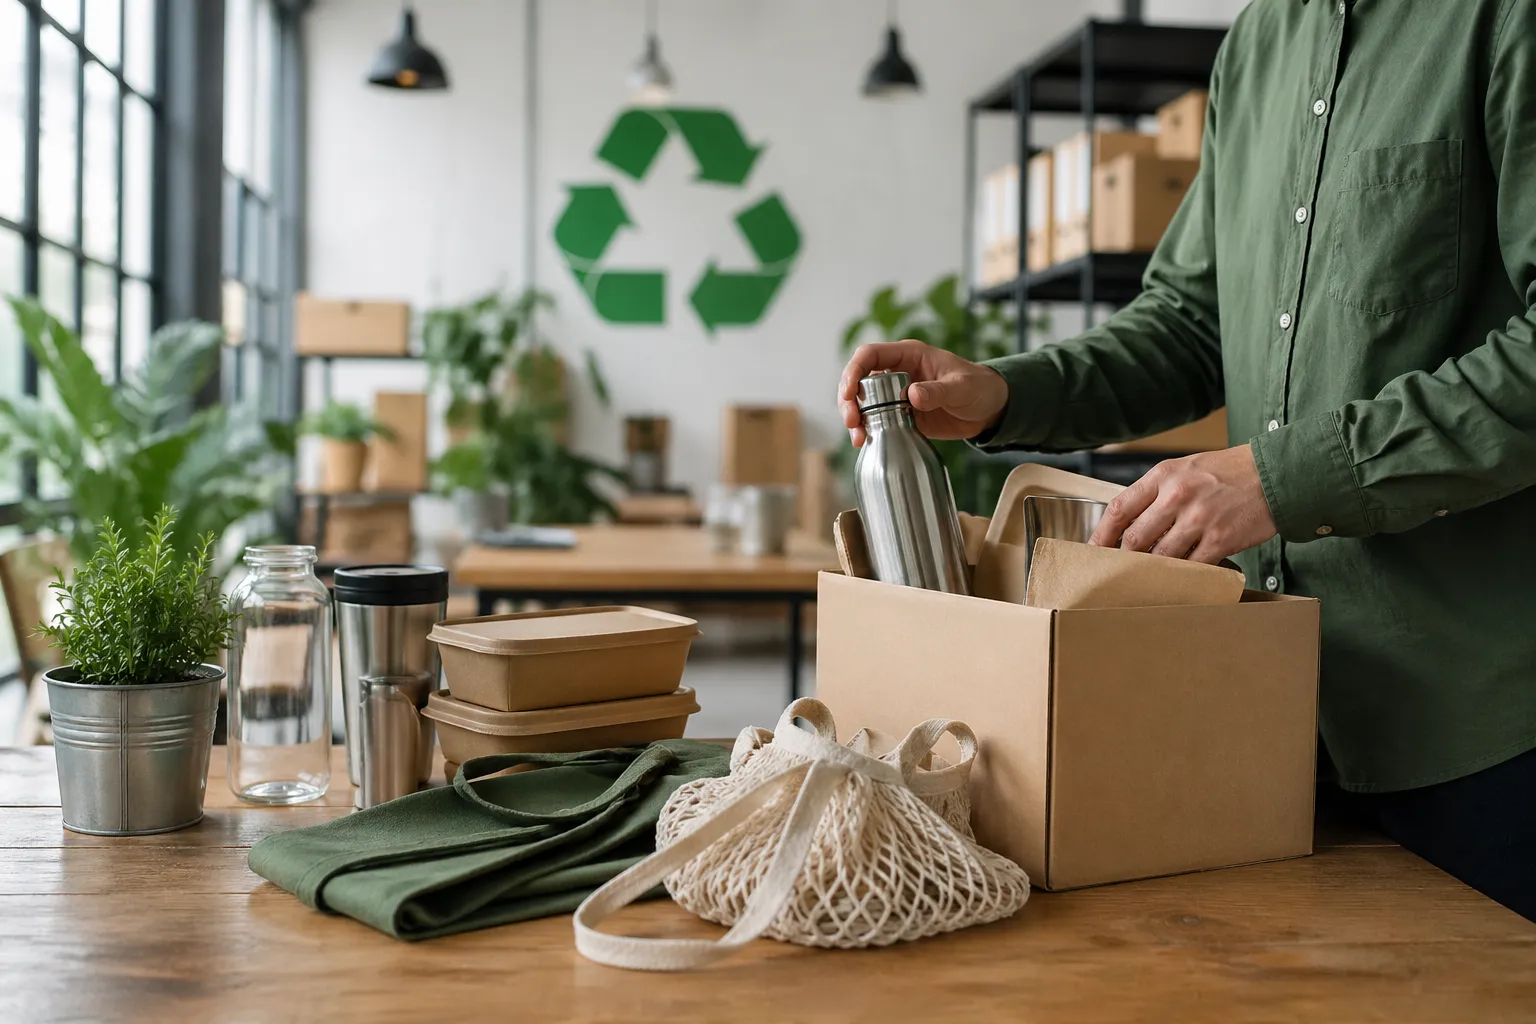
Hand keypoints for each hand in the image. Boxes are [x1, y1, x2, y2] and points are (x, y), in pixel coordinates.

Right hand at [838, 339, 1009, 446]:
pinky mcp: (899, 416)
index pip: (870, 355)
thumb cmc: (979, 387)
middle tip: (853, 421)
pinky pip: (875, 420)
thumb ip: (938, 390)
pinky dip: (866, 430)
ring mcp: (895, 395)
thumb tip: (912, 395)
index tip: (849, 392)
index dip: (854, 370)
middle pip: (858, 380)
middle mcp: (896, 373)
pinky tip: (865, 442)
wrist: (989, 409)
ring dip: (854, 418)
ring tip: (858, 437)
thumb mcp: (962, 387)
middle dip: (848, 400)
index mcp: (909, 355)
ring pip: (862, 402)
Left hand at [1090, 444, 1277, 563]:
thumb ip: (1157, 493)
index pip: (1119, 508)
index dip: (1101, 535)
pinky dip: (1184, 576)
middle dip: (1124, 559)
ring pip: (1160, 557)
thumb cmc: (1227, 472)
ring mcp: (1199, 519)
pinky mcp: (1220, 539)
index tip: (1094, 551)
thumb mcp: (1185, 469)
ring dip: (1153, 571)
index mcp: (1163, 475)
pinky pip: (1192, 567)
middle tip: (1121, 571)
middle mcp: (1177, 496)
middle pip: (1134, 538)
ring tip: (1150, 578)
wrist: (1274, 473)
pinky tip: (1181, 580)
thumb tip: (1129, 525)